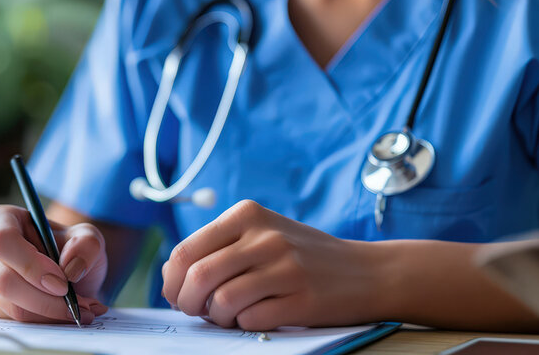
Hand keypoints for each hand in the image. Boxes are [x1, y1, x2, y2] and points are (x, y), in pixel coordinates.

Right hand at [0, 205, 108, 323]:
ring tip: (81, 309)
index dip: (31, 265)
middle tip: (78, 305)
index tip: (62, 283)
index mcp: (1, 219)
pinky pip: (14, 320)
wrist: (70, 276)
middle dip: (46, 299)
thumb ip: (87, 246)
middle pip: (5, 280)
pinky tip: (65, 313)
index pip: (3, 241)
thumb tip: (71, 268)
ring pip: (11, 306)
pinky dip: (45, 321)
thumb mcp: (88, 238)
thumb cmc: (71, 250)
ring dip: (51, 313)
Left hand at [162, 200, 385, 330]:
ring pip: (221, 301)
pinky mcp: (302, 299)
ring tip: (228, 314)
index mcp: (246, 214)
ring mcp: (285, 267)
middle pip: (198, 277)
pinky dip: (243, 325)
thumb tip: (171, 276)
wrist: (367, 271)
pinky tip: (255, 316)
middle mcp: (265, 236)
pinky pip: (250, 320)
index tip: (178, 295)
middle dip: (187, 303)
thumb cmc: (301, 256)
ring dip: (216, 317)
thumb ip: (217, 247)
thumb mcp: (260, 234)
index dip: (172, 281)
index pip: (185, 252)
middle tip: (196, 311)